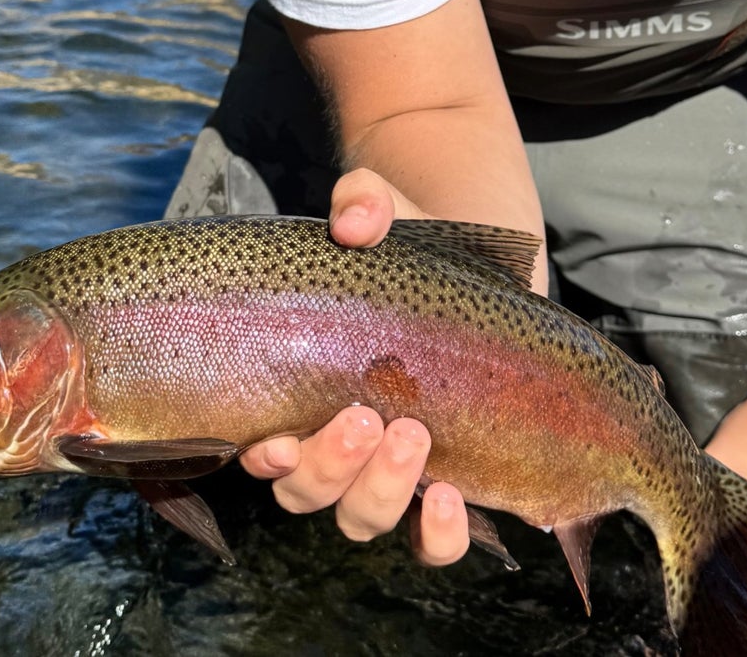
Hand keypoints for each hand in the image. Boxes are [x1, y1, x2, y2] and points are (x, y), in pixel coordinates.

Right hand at [239, 168, 472, 564]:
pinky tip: (448, 499)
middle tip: (366, 416)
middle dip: (328, 466)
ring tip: (414, 437)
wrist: (483, 264)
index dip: (264, 458)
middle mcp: (336, 442)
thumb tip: (353, 224)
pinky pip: (431, 542)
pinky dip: (436, 535)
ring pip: (361, 518)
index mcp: (299, 389)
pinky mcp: (452, 478)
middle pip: (306, 491)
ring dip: (379, 490)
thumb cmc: (409, 244)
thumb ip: (362, 203)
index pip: (263, 447)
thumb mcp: (383, 211)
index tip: (276, 439)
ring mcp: (391, 466)